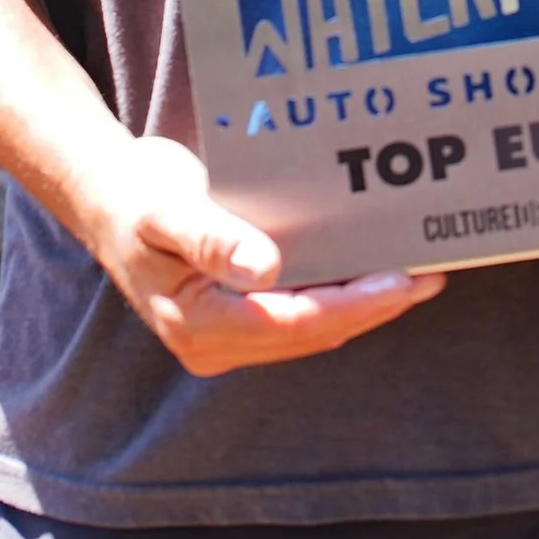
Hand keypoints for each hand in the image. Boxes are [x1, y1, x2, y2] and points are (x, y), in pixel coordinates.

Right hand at [78, 133, 443, 376]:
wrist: (107, 196)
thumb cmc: (136, 199)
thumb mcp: (165, 210)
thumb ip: (212, 238)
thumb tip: (265, 269)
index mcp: (195, 325)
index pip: (291, 324)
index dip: (351, 306)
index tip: (399, 281)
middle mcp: (215, 342)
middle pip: (312, 333)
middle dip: (373, 308)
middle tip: (430, 276)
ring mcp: (229, 334)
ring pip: (313, 329)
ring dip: (365, 306)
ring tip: (419, 275)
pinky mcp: (242, 317)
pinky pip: (303, 315)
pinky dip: (342, 296)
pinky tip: (376, 273)